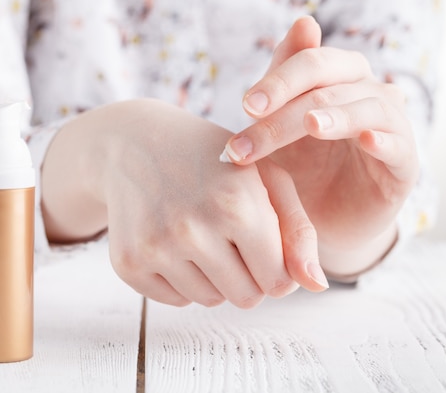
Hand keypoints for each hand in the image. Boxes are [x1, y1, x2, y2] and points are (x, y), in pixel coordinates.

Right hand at [42, 99, 324, 307]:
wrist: (136, 143)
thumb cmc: (212, 161)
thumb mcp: (266, 179)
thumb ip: (299, 233)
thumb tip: (317, 286)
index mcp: (237, 205)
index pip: (278, 284)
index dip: (277, 267)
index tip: (264, 243)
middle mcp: (193, 229)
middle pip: (246, 299)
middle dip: (247, 274)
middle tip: (229, 235)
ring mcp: (155, 248)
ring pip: (210, 301)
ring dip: (214, 276)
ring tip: (200, 232)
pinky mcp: (128, 263)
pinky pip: (175, 301)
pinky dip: (182, 279)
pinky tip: (173, 241)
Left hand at [223, 16, 418, 275]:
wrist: (323, 222)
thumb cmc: (302, 168)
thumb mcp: (281, 128)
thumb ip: (284, 81)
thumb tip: (304, 21)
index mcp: (337, 79)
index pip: (311, 63)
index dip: (279, 79)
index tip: (246, 106)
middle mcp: (366, 94)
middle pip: (333, 81)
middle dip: (288, 100)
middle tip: (253, 119)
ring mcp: (389, 127)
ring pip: (365, 108)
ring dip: (334, 116)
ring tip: (310, 124)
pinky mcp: (403, 164)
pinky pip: (398, 145)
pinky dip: (382, 140)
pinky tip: (365, 141)